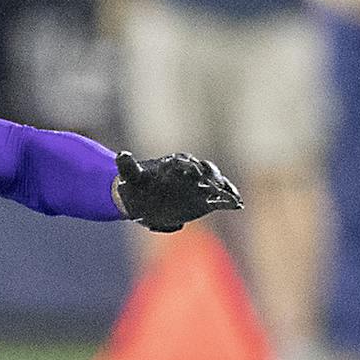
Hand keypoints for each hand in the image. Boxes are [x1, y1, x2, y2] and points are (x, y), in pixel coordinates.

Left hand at [114, 151, 241, 232]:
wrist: (142, 199)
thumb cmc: (136, 186)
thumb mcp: (130, 177)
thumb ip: (127, 167)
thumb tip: (121, 155)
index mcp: (172, 164)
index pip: (184, 163)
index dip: (190, 166)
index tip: (194, 172)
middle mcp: (189, 172)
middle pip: (204, 171)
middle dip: (212, 177)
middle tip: (217, 186)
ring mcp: (198, 185)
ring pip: (215, 183)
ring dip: (224, 188)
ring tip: (234, 198)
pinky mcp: (204, 198)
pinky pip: (219, 197)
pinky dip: (228, 199)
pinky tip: (237, 204)